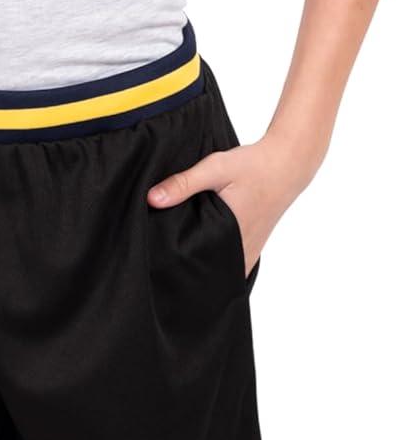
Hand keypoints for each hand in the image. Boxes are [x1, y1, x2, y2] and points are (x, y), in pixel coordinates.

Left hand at [147, 129, 312, 277]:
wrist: (287, 163)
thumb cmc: (253, 165)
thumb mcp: (216, 168)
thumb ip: (184, 183)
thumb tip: (152, 200)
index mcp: (231, 236)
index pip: (201, 267)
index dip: (181, 271)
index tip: (161, 271)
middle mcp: (242, 250)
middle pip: (211, 276)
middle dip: (189, 275)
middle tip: (165, 272)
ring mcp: (249, 252)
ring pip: (222, 275)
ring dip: (205, 273)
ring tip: (180, 270)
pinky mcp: (253, 248)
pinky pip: (232, 268)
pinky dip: (218, 267)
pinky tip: (202, 261)